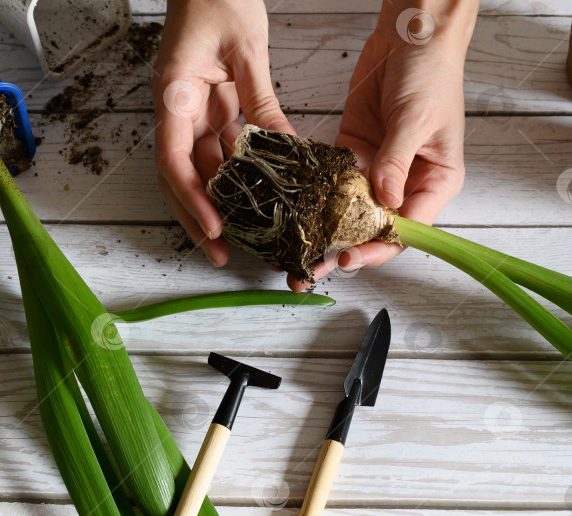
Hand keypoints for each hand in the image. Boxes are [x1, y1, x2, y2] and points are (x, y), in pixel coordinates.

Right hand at [152, 0, 293, 267]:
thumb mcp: (246, 51)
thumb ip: (260, 102)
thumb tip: (282, 149)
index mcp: (174, 95)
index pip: (173, 160)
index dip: (192, 199)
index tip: (213, 227)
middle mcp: (176, 110)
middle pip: (180, 176)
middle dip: (197, 218)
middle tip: (219, 253)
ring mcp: (189, 111)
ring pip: (199, 168)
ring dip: (216, 202)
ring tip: (238, 236)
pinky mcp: (206, 108)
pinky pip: (218, 148)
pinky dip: (234, 174)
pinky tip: (251, 196)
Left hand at [287, 1, 478, 291]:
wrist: (410, 34)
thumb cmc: (431, 73)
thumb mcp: (415, 121)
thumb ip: (395, 162)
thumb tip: (383, 201)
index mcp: (434, 181)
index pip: (406, 228)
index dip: (377, 246)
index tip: (349, 256)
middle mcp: (405, 180)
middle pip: (373, 226)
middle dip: (343, 248)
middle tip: (310, 269)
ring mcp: (377, 167)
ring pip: (349, 209)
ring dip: (324, 229)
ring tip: (295, 249)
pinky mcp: (353, 150)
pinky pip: (334, 180)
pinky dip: (315, 195)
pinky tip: (295, 212)